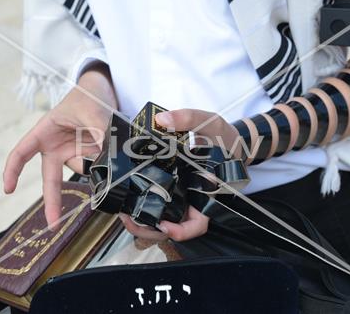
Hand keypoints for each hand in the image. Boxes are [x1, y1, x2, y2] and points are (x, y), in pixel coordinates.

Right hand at [3, 66, 116, 227]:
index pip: (22, 153)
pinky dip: (107, 161)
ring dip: (97, 161)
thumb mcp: (91, 110)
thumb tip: (107, 156)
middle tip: (53, 224)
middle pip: (50, 178)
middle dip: (53, 201)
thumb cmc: (87, 97)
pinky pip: (98, 166)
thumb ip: (98, 132)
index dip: (12, 170)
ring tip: (107, 136)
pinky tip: (113, 145)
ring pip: (83, 169)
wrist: (104, 93)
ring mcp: (73, 153)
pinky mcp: (90, 157)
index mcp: (45, 132)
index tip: (8, 189)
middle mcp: (56, 147)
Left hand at [120, 108, 235, 241]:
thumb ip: (189, 119)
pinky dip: (141, 203)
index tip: (164, 225)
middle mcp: (192, 201)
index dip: (182, 231)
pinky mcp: (170, 190)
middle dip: (148, 228)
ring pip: (160, 219)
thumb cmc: (224, 138)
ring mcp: (180, 197)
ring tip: (122, 212)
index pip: (197, 224)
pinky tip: (127, 195)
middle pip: (171, 227)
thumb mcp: (211, 124)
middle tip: (128, 218)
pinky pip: (156, 203)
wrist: (226, 140)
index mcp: (206, 194)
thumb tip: (161, 120)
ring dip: (141, 221)